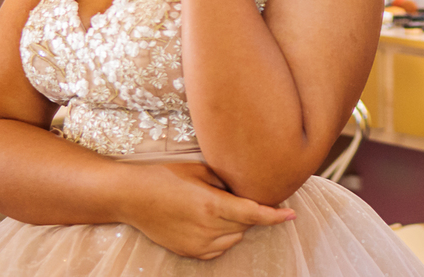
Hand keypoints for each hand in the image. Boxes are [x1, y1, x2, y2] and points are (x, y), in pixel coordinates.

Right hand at [124, 162, 294, 259]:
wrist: (132, 197)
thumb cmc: (165, 176)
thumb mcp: (200, 171)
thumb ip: (227, 181)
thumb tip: (247, 186)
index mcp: (212, 204)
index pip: (253, 213)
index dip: (275, 215)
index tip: (292, 215)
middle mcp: (207, 228)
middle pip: (245, 225)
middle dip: (249, 212)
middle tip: (236, 196)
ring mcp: (197, 243)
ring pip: (234, 238)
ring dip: (236, 225)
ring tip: (217, 206)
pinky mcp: (189, 252)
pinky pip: (219, 248)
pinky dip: (223, 237)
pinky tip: (210, 222)